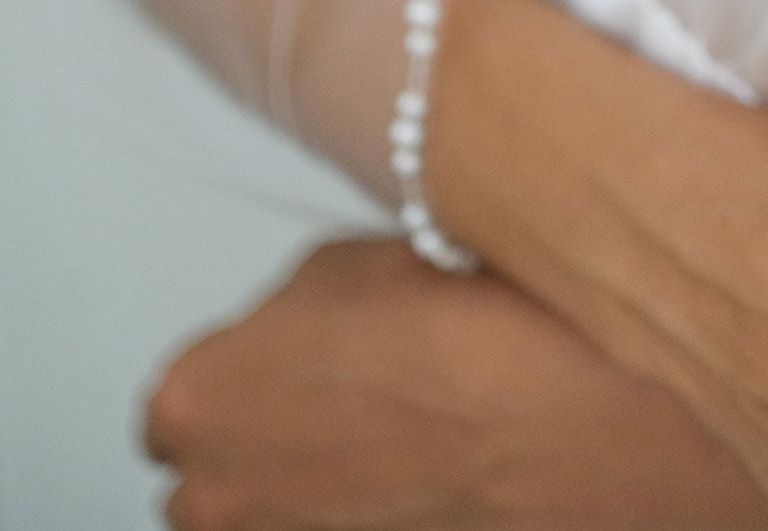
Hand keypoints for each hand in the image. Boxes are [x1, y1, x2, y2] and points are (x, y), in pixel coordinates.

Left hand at [142, 235, 767, 529]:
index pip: (184, 405)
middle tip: (363, 403)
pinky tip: (432, 482)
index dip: (252, 378)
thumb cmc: (480, 333)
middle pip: (217, 479)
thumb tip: (291, 333)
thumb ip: (289, 313)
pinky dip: (373, 516)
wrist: (583, 414)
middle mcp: (214, 503)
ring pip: (276, 521)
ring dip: (319, 492)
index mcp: (194, 402)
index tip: (301, 363)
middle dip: (275, 444)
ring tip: (409, 443)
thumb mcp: (350, 264)